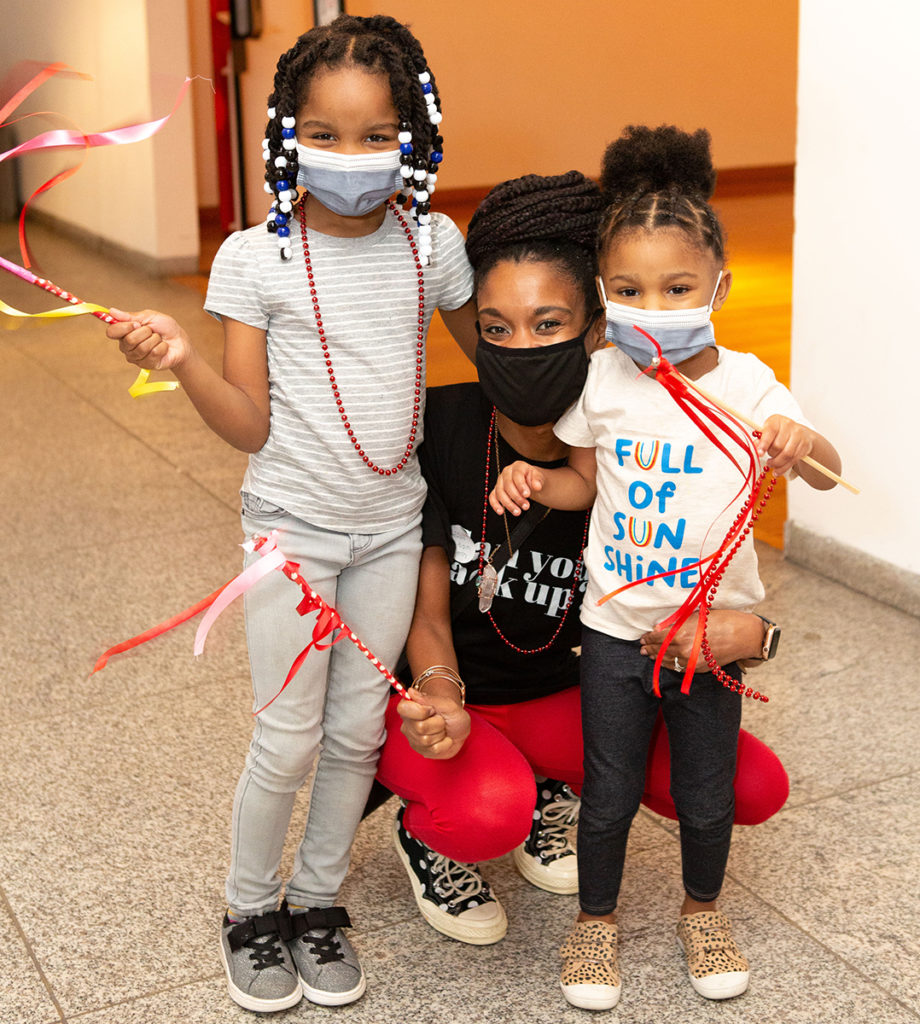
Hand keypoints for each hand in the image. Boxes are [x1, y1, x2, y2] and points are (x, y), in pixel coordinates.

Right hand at [106, 308, 191, 371]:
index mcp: (124, 332)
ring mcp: (135, 357)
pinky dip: (162, 347)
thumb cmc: (165, 328)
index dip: (123, 327)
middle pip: (129, 340)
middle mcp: (126, 346)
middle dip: (145, 332)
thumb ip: (131, 316)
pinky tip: (163, 348)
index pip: (111, 332)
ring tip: (158, 339)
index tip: (136, 323)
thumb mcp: (150, 316)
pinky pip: (153, 354)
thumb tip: (111, 311)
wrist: (180, 342)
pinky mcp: (146, 365)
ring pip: (142, 348)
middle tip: (152, 331)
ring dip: (155, 340)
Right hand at [397, 688, 470, 758]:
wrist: (460, 729)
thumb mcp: (447, 703)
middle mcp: (408, 724)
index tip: (432, 710)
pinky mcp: (421, 751)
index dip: (421, 711)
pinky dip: (445, 744)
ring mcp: (413, 739)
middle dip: (437, 723)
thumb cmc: (453, 715)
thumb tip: (411, 692)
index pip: (403, 709)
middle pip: (420, 727)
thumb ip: (429, 699)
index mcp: (409, 707)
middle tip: (441, 720)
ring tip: (443, 729)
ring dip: (441, 733)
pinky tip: (444, 739)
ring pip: (426, 740)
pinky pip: (434, 750)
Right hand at [489, 461, 544, 515]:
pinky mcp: (496, 489)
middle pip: (508, 485)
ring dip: (508, 504)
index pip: (517, 475)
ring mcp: (500, 481)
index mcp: (518, 466)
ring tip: (518, 512)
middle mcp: (506, 472)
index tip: (527, 495)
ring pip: (500, 492)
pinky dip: (495, 504)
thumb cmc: (533, 478)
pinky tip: (501, 512)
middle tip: (526, 507)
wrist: (529, 481)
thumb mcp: (539, 477)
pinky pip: (492, 497)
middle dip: (517, 498)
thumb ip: (538, 480)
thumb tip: (537, 487)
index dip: (521, 485)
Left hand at [640, 610, 764, 671]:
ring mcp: (692, 662)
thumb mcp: (696, 616)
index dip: (648, 637)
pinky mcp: (699, 668)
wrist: (744, 636)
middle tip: (642, 647)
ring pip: (668, 662)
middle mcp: (684, 650)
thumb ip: (676, 623)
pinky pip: (679, 668)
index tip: (643, 636)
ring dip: (657, 658)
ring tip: (649, 655)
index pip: (657, 637)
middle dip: (649, 648)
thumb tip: (659, 628)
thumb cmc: (722, 620)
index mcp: (682, 634)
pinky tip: (665, 661)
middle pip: (660, 651)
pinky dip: (670, 665)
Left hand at [756, 415, 815, 475]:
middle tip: (767, 459)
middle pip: (778, 445)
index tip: (759, 454)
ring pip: (786, 454)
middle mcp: (789, 425)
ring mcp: (799, 434)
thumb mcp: (768, 433)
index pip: (770, 431)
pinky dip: (784, 468)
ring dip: (777, 463)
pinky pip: (793, 460)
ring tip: (771, 465)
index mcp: (776, 420)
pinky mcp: (805, 445)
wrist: (800, 434)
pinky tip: (778, 471)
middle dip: (771, 455)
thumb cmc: (779, 434)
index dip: (764, 443)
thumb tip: (755, 445)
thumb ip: (761, 439)